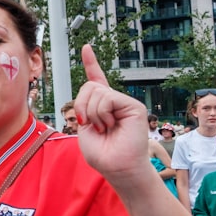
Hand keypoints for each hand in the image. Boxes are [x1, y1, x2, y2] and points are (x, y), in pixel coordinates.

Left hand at [73, 45, 149, 186]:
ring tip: (105, 129)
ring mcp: (124, 103)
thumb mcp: (85, 128)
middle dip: (81, 106)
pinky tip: (111, 125)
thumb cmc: (102, 154)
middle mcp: (114, 102)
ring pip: (96, 92)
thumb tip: (91, 88)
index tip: (86, 47)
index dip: (91, 63)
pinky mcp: (133, 106)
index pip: (96, 80)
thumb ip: (84, 106)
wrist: (117, 168)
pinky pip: (107, 98)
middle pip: (88, 86)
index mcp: (101, 106)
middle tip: (93, 126)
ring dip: (93, 114)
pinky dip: (102, 113)